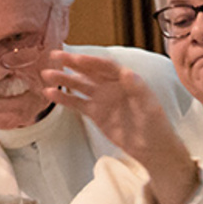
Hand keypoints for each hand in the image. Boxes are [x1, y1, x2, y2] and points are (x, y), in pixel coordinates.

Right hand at [42, 52, 199, 203]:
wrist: (152, 147)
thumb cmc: (155, 124)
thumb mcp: (149, 106)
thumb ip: (137, 89)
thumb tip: (127, 73)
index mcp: (126, 79)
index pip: (106, 66)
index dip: (91, 62)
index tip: (76, 59)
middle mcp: (111, 85)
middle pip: (89, 71)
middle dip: (72, 63)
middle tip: (55, 56)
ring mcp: (102, 98)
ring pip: (79, 85)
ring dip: (64, 79)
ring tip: (47, 74)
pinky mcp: (95, 113)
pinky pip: (77, 103)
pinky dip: (64, 99)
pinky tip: (50, 94)